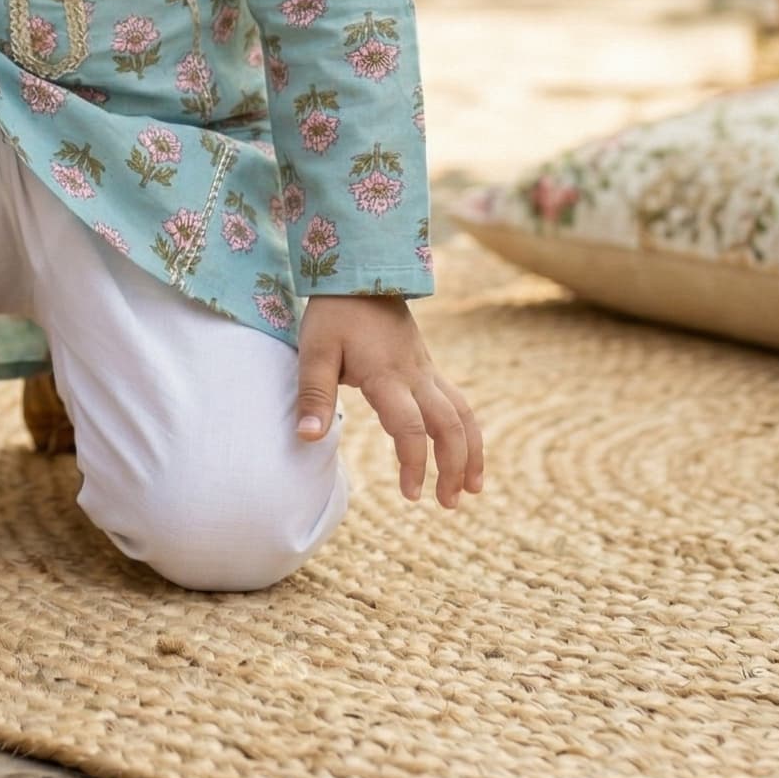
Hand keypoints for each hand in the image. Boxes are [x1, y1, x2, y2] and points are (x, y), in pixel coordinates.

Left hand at [294, 294, 483, 507]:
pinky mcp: (427, 367)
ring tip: (470, 490)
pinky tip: (465, 454)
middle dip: (453, 467)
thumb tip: (308, 438)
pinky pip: (458, 402)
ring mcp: (426, 370)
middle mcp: (415, 375)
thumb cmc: (334, 314)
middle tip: (447, 505)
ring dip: (471, 452)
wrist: (362, 272)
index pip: (410, 426)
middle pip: (449, 425)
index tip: (411, 494)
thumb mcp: (314, 350)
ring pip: (463, 414)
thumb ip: (313, 394)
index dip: (414, 462)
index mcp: (387, 375)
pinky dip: (467, 431)